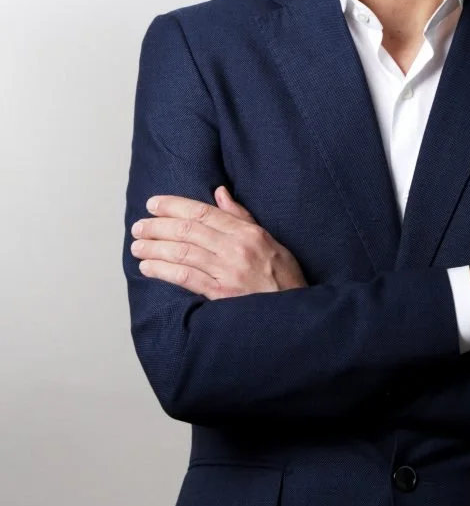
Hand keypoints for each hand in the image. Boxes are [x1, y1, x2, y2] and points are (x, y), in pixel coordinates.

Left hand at [130, 186, 308, 299]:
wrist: (295, 312)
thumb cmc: (283, 276)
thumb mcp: (270, 239)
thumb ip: (241, 217)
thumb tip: (219, 193)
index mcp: (248, 233)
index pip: (204, 212)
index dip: (175, 206)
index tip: (154, 204)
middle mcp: (236, 249)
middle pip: (188, 231)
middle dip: (158, 226)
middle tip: (139, 225)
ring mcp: (228, 273)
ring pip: (183, 253)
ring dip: (155, 248)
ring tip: (137, 245)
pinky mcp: (221, 295)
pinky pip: (186, 278)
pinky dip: (163, 270)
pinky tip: (148, 267)